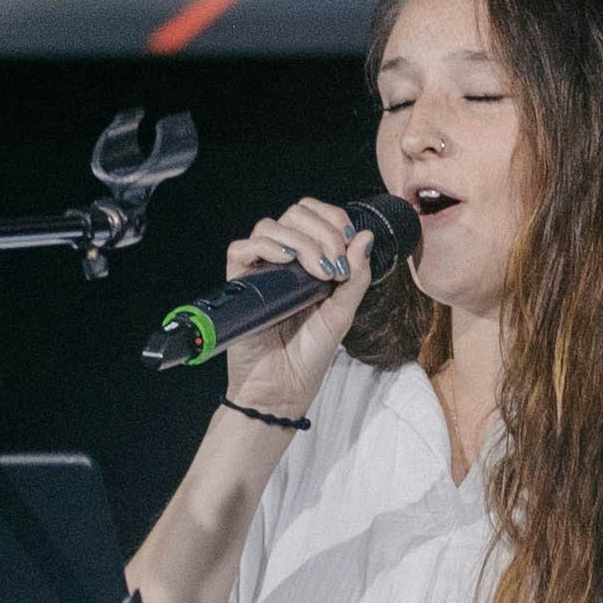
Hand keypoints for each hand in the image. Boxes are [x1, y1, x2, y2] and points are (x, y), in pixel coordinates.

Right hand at [220, 199, 378, 420]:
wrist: (284, 388)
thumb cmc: (310, 355)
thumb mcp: (343, 313)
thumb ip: (356, 276)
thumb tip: (365, 235)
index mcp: (309, 260)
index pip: (315, 215)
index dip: (333, 217)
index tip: (348, 241)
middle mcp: (283, 260)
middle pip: (295, 213)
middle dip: (322, 231)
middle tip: (334, 265)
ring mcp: (259, 269)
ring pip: (270, 226)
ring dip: (302, 241)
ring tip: (318, 272)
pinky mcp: (238, 283)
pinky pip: (241, 248)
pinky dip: (265, 246)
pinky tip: (285, 261)